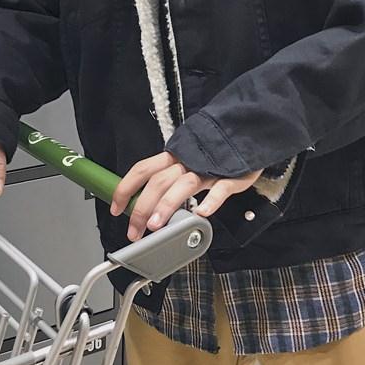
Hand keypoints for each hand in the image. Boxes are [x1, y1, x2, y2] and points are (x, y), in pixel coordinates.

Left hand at [109, 150, 262, 241]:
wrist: (248, 134)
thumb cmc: (215, 154)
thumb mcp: (188, 162)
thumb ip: (169, 181)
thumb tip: (145, 207)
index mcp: (174, 157)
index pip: (143, 170)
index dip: (126, 188)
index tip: (116, 209)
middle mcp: (188, 161)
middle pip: (159, 181)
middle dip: (143, 207)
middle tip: (136, 230)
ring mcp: (210, 168)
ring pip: (184, 184)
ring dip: (167, 204)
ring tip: (157, 225)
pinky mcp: (231, 176)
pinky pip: (221, 189)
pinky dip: (211, 201)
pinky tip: (202, 214)